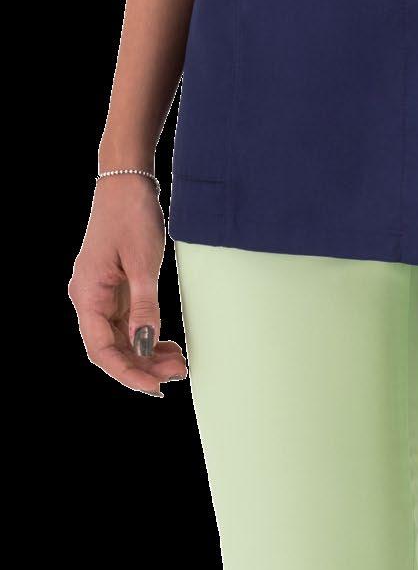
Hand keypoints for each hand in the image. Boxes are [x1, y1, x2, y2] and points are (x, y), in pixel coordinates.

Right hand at [68, 176, 188, 396]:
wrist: (126, 182)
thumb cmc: (131, 216)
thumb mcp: (143, 263)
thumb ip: (144, 307)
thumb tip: (145, 346)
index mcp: (88, 295)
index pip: (103, 350)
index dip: (127, 373)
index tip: (154, 387)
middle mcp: (88, 298)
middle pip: (111, 347)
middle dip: (142, 366)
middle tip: (177, 375)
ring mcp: (100, 293)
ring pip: (120, 336)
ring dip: (146, 353)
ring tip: (177, 363)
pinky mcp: (113, 286)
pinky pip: (126, 320)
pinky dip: (145, 334)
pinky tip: (165, 343)